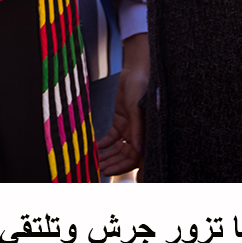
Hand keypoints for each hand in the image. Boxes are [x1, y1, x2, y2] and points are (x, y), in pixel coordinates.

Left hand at [95, 32, 147, 175]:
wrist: (137, 70)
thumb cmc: (143, 86)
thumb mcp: (138, 108)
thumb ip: (138, 130)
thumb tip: (139, 151)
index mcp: (147, 133)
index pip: (136, 157)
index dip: (123, 166)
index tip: (109, 172)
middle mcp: (138, 134)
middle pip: (125, 155)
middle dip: (112, 163)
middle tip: (97, 168)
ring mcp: (129, 128)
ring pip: (118, 148)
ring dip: (107, 155)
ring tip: (94, 161)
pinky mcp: (121, 121)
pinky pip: (112, 137)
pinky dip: (104, 143)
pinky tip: (95, 147)